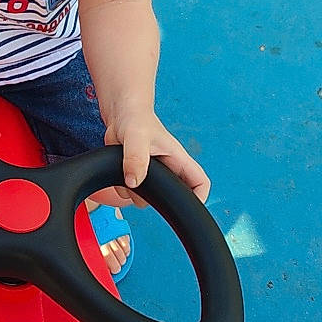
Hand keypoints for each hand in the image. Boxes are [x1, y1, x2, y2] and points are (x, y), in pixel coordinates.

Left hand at [91, 109, 209, 209]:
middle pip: (175, 197)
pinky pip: (131, 194)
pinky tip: (120, 172)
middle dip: (161, 200)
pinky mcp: (136, 177)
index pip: (201, 182)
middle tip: (147, 193)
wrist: (120, 115)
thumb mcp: (137, 136)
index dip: (199, 198)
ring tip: (128, 172)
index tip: (186, 206)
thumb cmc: (136, 118)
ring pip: (148, 200)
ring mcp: (152, 176)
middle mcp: (168, 170)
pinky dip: (122, 189)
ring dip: (135, 193)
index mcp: (178, 159)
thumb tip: (134, 181)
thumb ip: (136, 158)